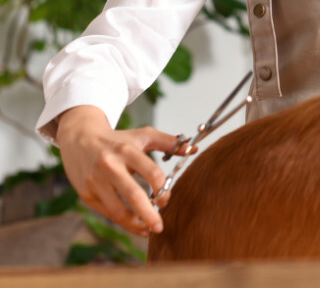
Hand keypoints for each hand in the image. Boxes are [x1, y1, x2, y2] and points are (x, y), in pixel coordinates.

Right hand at [55, 106, 187, 237]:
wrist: (80, 138)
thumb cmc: (118, 140)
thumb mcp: (143, 135)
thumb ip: (169, 142)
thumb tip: (193, 149)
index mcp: (127, 150)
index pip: (151, 173)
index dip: (162, 189)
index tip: (166, 199)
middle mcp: (110, 165)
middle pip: (134, 195)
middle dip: (149, 214)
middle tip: (160, 227)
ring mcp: (96, 181)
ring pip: (117, 210)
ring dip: (134, 224)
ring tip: (147, 230)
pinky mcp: (86, 194)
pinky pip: (107, 212)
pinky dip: (121, 222)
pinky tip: (134, 225)